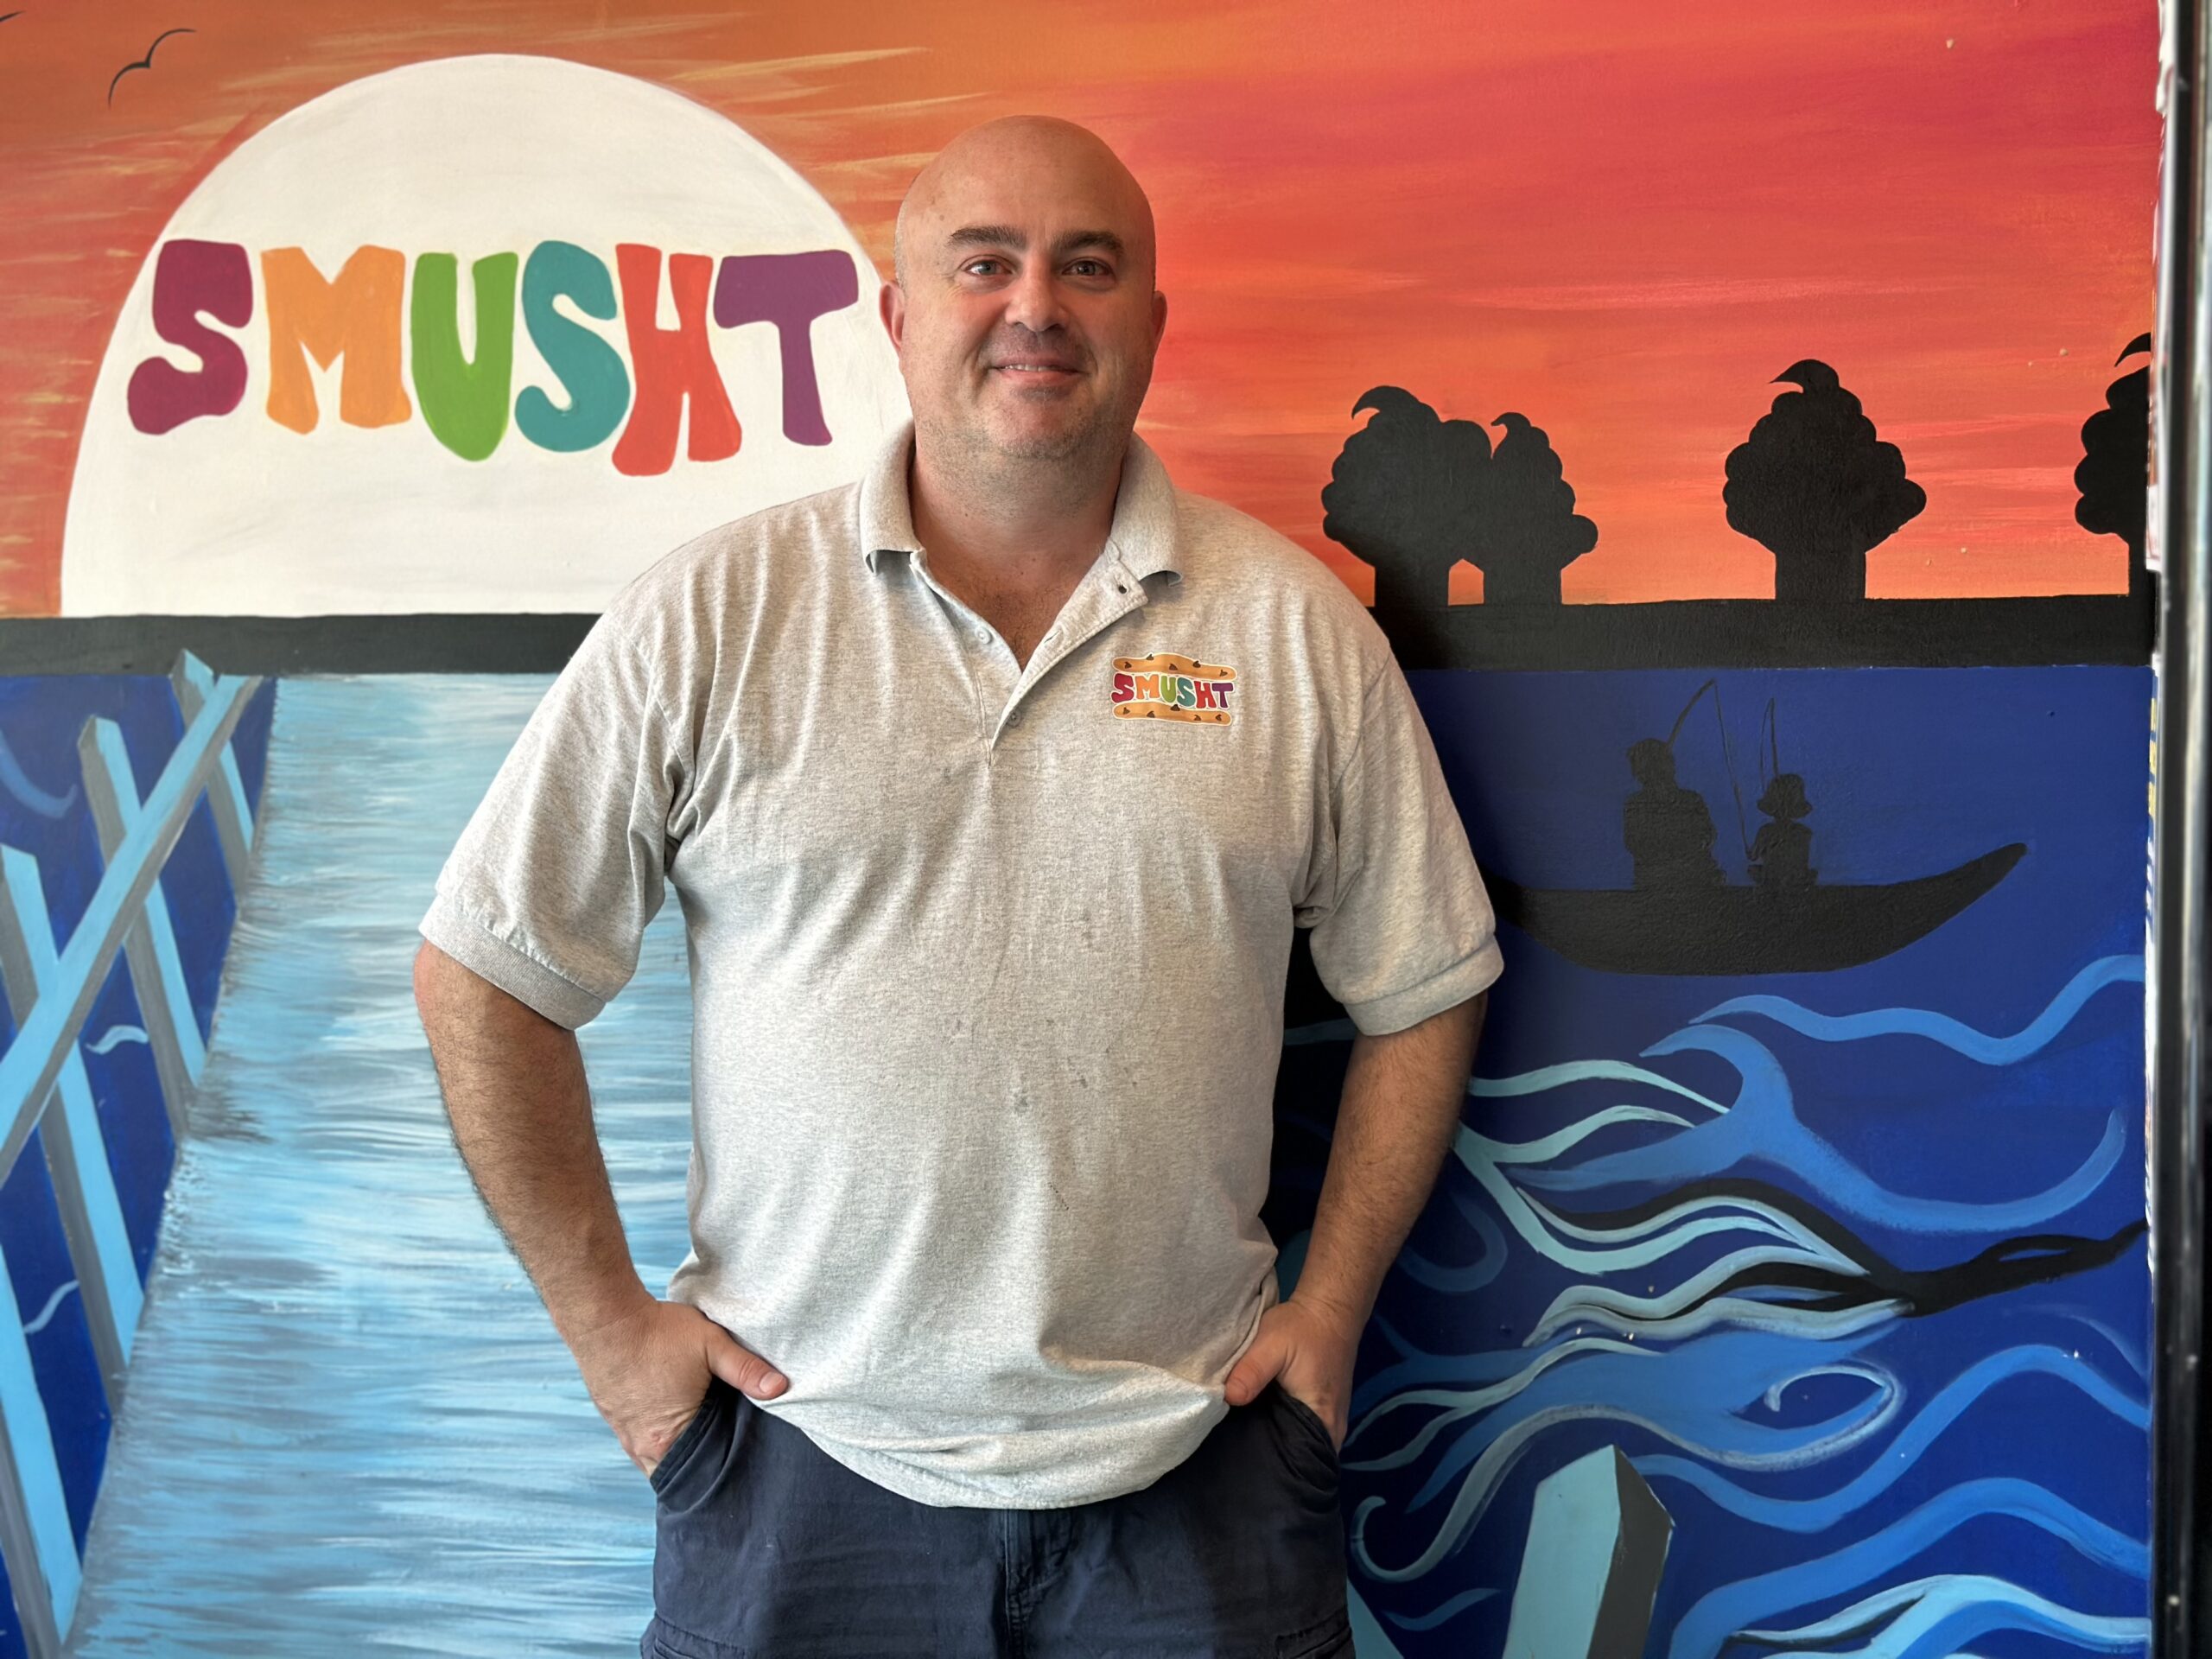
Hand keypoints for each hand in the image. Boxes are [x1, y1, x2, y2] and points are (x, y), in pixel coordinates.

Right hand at [567, 1297, 787, 1478]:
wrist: (605, 1319)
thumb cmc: (658, 1332)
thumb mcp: (711, 1344)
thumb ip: (746, 1368)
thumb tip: (781, 1387)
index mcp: (670, 1438)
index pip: (701, 1476)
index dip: (721, 1473)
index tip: (740, 1469)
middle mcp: (644, 1446)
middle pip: (679, 1472)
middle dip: (701, 1468)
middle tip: (727, 1457)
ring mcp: (625, 1434)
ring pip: (657, 1460)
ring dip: (679, 1454)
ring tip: (704, 1443)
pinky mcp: (614, 1419)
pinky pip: (641, 1444)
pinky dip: (659, 1440)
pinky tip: (676, 1425)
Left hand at [1222, 1295, 1359, 1450]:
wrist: (1328, 1311)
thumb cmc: (1302, 1329)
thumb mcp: (1271, 1344)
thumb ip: (1250, 1372)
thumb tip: (1227, 1399)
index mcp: (1321, 1419)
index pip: (1297, 1461)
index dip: (1271, 1465)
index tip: (1243, 1464)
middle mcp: (1332, 1430)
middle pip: (1300, 1459)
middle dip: (1272, 1459)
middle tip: (1238, 1457)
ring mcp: (1332, 1424)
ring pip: (1303, 1448)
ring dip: (1281, 1446)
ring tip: (1248, 1446)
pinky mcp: (1327, 1414)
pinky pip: (1306, 1436)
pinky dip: (1288, 1435)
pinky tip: (1264, 1430)